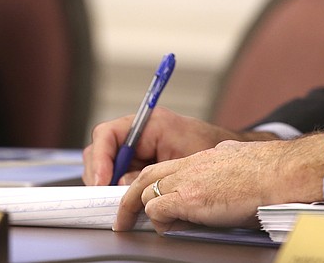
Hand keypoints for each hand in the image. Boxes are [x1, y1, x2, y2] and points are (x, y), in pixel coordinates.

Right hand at [82, 107, 264, 185]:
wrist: (225, 149)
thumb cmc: (209, 146)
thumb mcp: (182, 158)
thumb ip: (151, 171)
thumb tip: (125, 184)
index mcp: (149, 123)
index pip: (107, 134)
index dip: (100, 158)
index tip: (102, 181)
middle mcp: (139, 133)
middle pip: (101, 150)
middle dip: (99, 174)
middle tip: (105, 196)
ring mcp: (138, 147)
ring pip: (107, 165)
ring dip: (108, 183)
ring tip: (120, 201)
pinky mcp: (140, 160)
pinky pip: (120, 174)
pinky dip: (120, 187)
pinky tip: (129, 200)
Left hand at [113, 130, 323, 232]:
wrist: (281, 173)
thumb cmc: (272, 173)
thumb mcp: (241, 162)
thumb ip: (225, 167)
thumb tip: (223, 182)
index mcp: (207, 156)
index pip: (170, 166)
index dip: (155, 183)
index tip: (149, 196)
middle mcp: (193, 164)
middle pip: (149, 175)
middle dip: (131, 195)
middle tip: (125, 214)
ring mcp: (189, 179)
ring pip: (147, 191)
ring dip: (142, 210)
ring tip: (137, 225)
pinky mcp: (189, 198)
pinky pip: (158, 209)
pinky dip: (158, 220)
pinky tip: (168, 228)